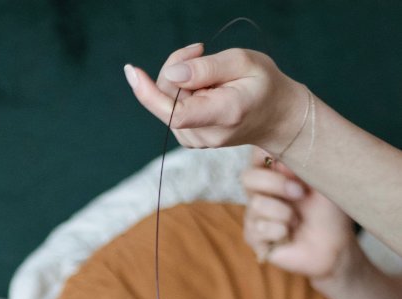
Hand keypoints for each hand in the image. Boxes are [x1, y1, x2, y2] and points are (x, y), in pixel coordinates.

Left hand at [124, 44, 305, 155]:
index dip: (151, 92)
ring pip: (166, 101)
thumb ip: (207, 68)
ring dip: (179, 76)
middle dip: (175, 66)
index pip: (178, 112)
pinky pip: (170, 107)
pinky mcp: (186, 137)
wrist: (273, 116)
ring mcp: (193, 140)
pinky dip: (180, 88)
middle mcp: (203, 135)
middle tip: (200, 49)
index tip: (133, 72)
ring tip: (209, 70)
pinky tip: (202, 85)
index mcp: (223, 115)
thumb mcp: (243, 62)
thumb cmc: (262, 84)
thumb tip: (172, 75)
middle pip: (167, 96)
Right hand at [242, 148, 358, 279]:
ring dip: (284, 213)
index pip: (256, 154)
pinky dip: (279, 231)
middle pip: (248, 177)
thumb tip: (279, 151)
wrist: (334, 245)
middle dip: (276, 184)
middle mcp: (261, 191)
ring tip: (298, 221)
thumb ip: (301, 161)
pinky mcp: (254, 237)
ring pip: (256, 205)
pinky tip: (289, 235)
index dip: (265, 153)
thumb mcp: (322, 179)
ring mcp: (255, 215)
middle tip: (300, 193)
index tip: (287, 161)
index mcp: (275, 172)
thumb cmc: (330, 211)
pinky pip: (258, 228)